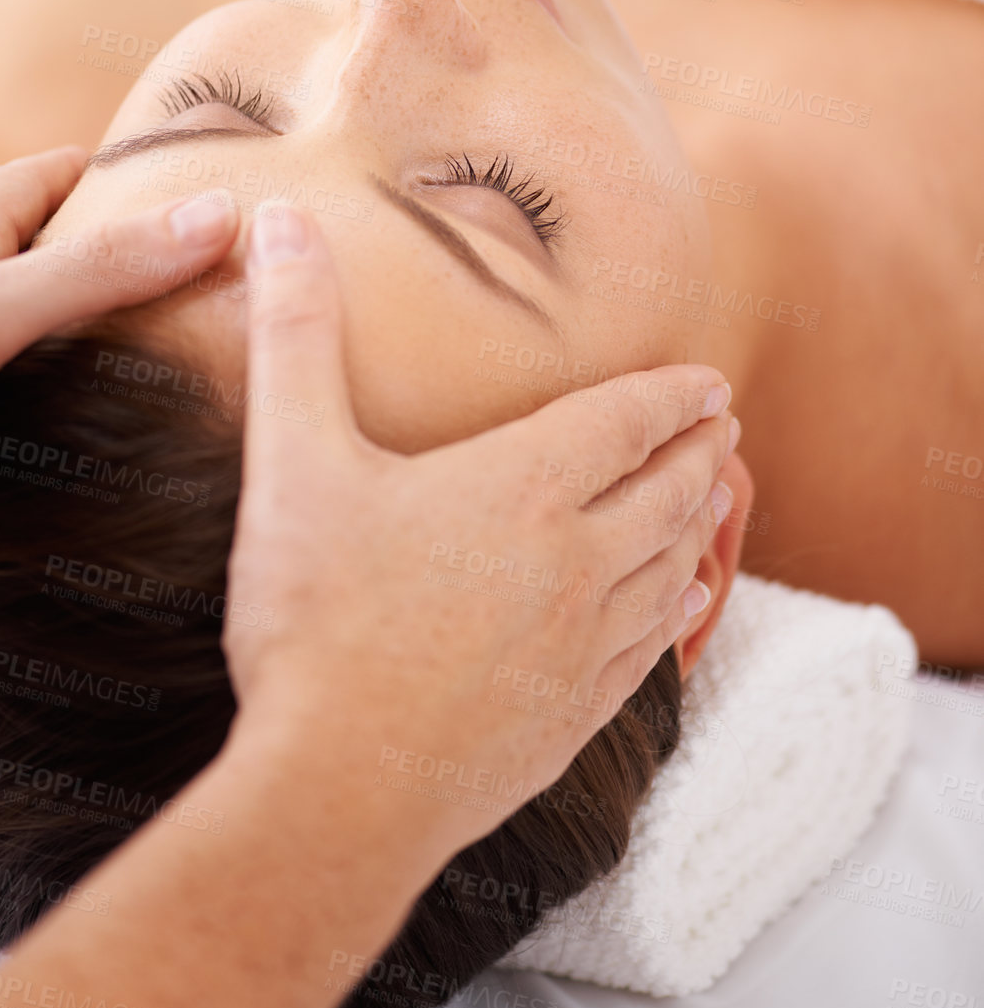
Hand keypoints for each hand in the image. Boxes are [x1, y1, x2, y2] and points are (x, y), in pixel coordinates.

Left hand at [0, 148, 238, 541]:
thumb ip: (93, 270)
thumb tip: (215, 217)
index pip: (48, 175)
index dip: (117, 168)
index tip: (194, 177)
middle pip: (51, 253)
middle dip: (124, 254)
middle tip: (210, 277)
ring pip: (38, 330)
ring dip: (101, 335)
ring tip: (183, 356)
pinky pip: (19, 397)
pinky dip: (67, 401)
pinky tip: (105, 435)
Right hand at [225, 206, 736, 866]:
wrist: (338, 785)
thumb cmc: (314, 618)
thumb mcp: (294, 459)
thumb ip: (295, 334)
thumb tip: (280, 221)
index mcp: (522, 487)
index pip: (624, 422)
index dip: (671, 396)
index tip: (709, 380)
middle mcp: (575, 559)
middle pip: (665, 491)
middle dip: (700, 451)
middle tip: (727, 426)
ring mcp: (582, 644)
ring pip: (669, 567)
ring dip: (701, 524)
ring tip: (719, 499)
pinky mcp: (572, 716)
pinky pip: (649, 651)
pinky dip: (678, 612)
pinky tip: (688, 606)